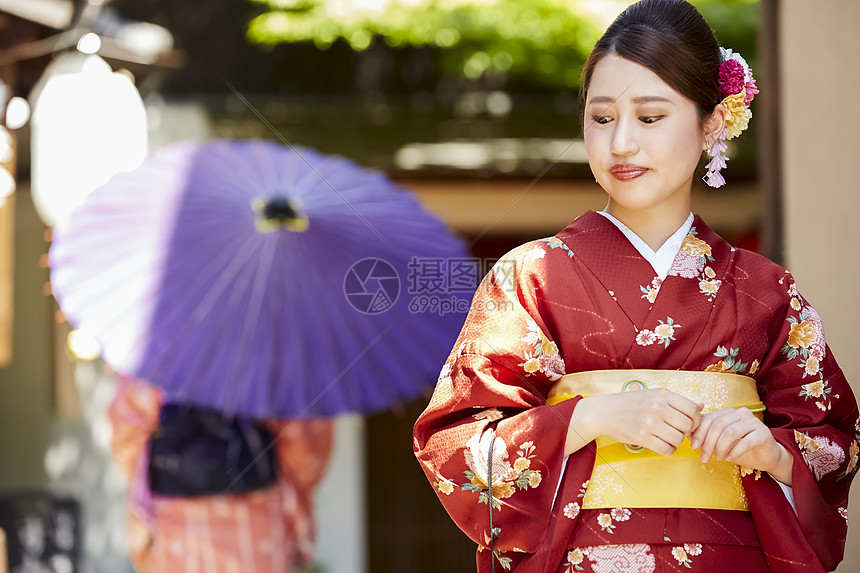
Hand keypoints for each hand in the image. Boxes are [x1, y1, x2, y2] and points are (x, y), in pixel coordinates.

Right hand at [572, 389, 702, 456]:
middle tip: (677, 431)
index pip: (693, 410)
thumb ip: (678, 401)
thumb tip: (702, 406)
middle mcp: (657, 407)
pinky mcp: (642, 437)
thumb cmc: (631, 403)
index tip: (689, 423)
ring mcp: (649, 423)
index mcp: (662, 394)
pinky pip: (667, 449)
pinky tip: (662, 444)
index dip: (696, 420)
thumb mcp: (654, 395)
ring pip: (678, 439)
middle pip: (687, 426)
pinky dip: (668, 450)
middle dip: (686, 432)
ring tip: (668, 437)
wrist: (605, 411)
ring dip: (676, 441)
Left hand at [690, 407, 792, 483]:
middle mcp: (741, 413)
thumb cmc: (739, 447)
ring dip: (721, 447)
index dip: (700, 432)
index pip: (709, 418)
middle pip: (719, 425)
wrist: (765, 456)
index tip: (694, 446)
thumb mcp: (719, 441)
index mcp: (728, 412)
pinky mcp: (764, 434)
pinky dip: (735, 450)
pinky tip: (730, 457)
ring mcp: (754, 422)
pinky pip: (746, 441)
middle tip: (704, 457)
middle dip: (709, 443)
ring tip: (719, 458)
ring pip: (730, 432)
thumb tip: (687, 434)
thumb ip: (705, 435)